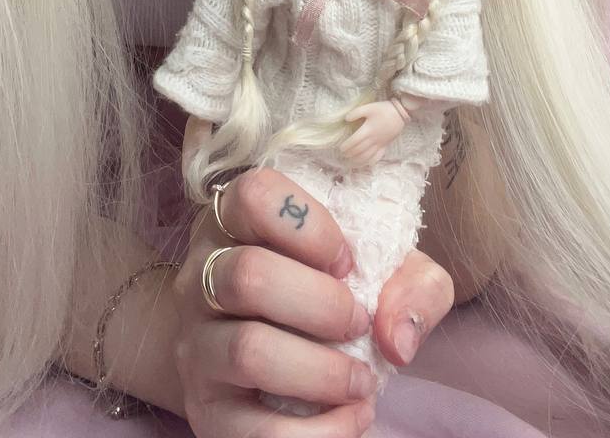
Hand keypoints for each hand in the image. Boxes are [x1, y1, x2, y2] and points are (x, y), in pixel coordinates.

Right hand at [170, 166, 376, 435]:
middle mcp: (201, 276)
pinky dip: (320, 432)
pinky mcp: (206, 412)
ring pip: (249, 349)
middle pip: (249, 274)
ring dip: (324, 371)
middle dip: (325, 305)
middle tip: (359, 323)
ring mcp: (196, 345)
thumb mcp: (380, 271)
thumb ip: (413, 283)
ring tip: (362, 380)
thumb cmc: (325, 297)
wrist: (257, 364)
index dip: (311, 226)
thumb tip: (397, 336)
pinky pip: (256, 431)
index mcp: (235, 223)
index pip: (255, 195)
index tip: (348, 260)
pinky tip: (352, 417)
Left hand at [340, 101, 404, 165]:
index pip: (354, 141)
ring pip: (367, 156)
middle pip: (359, 150)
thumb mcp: (369, 107)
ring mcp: (380, 144)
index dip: (346, 146)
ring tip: (351, 162)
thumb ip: (356, 113)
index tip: (340, 148)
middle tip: (343, 155)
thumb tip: (346, 119)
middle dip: (350, 154)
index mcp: (368, 130)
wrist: (400, 113)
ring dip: (358, 161)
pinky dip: (370, 162)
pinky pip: (377, 157)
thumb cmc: (383, 109)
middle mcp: (373, 139)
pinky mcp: (385, 146)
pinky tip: (365, 163)